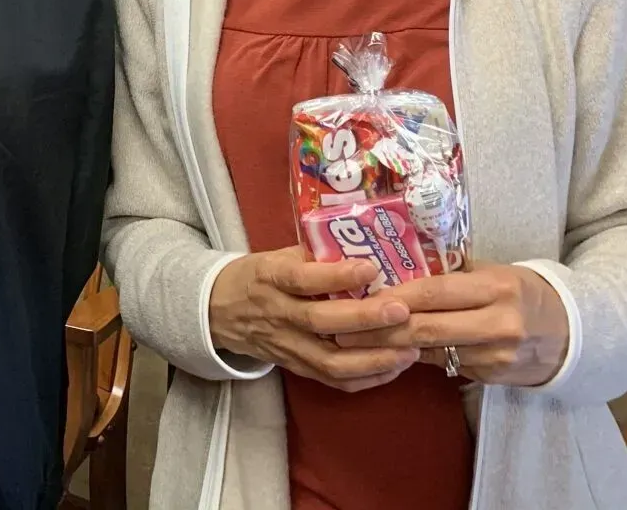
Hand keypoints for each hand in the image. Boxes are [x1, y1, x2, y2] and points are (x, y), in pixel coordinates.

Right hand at [207, 247, 419, 392]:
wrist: (217, 311)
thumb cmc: (256, 276)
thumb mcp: (276, 256)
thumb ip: (314, 255)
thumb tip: (363, 244)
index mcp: (270, 279)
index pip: (302, 280)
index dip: (335, 276)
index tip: (370, 267)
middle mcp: (278, 315)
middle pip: (321, 322)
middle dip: (365, 319)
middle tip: (402, 311)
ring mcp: (287, 347)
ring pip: (331, 361)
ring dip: (373, 358)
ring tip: (409, 348)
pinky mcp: (296, 369)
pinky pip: (333, 381)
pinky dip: (366, 379)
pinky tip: (393, 367)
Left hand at [334, 260, 569, 386]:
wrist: (570, 333)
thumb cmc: (521, 291)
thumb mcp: (494, 272)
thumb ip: (453, 272)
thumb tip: (399, 264)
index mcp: (496, 288)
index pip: (436, 291)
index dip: (396, 296)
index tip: (360, 297)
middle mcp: (497, 323)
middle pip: (428, 328)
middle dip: (380, 330)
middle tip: (340, 327)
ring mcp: (495, 355)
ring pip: (432, 351)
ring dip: (389, 349)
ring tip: (352, 342)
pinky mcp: (491, 377)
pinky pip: (445, 365)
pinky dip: (415, 358)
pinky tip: (386, 354)